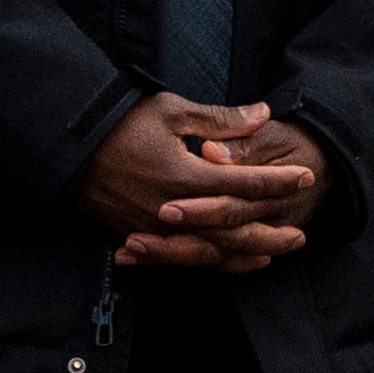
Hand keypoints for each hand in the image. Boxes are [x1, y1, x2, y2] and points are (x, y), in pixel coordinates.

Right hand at [76, 96, 319, 272]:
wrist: (68, 147)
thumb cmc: (121, 123)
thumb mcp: (171, 111)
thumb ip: (221, 120)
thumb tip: (263, 113)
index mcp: (186, 175)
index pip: (244, 183)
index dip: (278, 181)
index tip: (305, 176)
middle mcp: (174, 209)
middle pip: (234, 230)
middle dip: (270, 231)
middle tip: (300, 234)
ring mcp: (156, 228)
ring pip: (210, 251)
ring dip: (244, 254)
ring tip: (273, 252)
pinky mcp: (139, 235)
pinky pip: (182, 256)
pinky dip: (210, 261)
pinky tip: (227, 260)